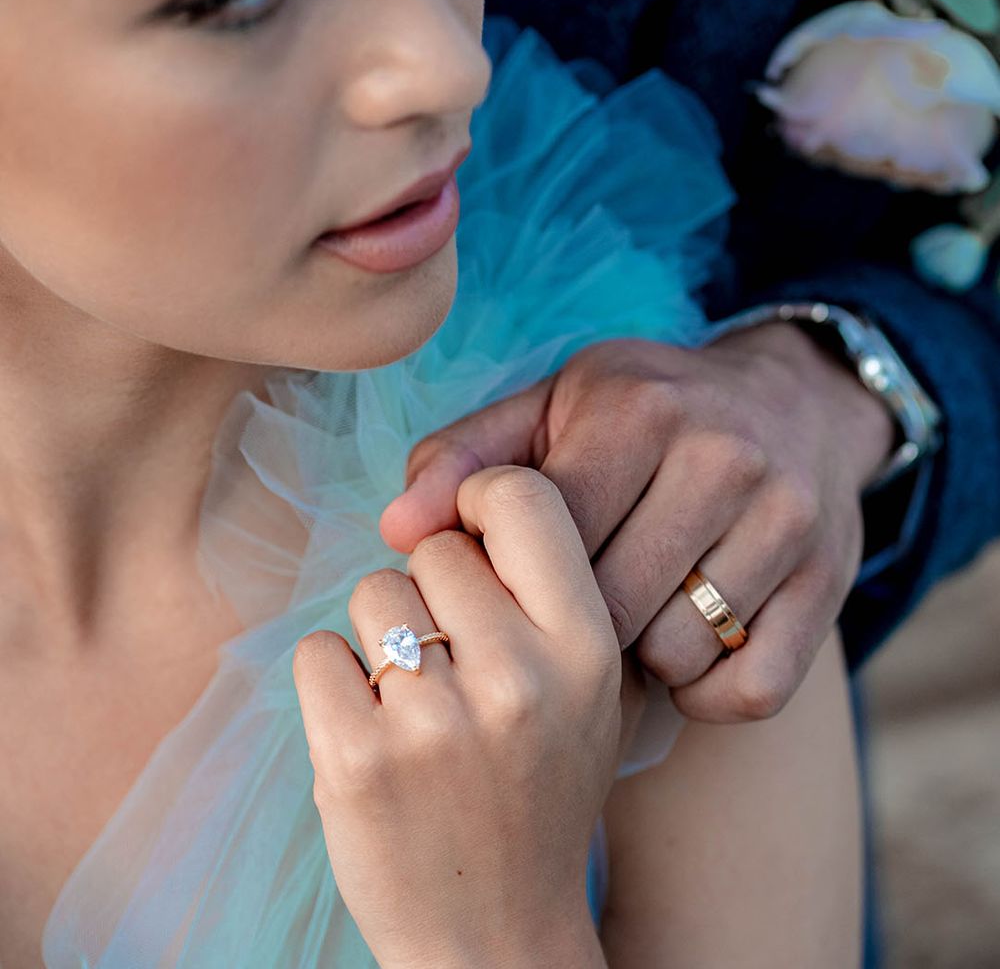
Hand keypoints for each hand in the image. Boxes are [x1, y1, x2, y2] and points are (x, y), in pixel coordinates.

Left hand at [293, 467, 618, 968]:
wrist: (496, 933)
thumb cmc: (537, 795)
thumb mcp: (589, 692)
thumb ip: (548, 593)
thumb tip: (463, 501)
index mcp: (585, 648)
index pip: (522, 496)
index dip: (481, 499)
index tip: (468, 532)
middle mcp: (518, 678)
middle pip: (432, 549)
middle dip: (431, 591)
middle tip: (451, 662)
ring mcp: (433, 722)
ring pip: (372, 591)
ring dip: (380, 636)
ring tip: (415, 704)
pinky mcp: (355, 759)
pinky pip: (317, 651)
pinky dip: (333, 681)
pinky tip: (371, 729)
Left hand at [380, 324, 894, 722]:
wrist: (796, 401)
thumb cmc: (648, 410)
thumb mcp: (552, 407)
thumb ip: (465, 458)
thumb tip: (396, 528)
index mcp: (637, 409)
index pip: (543, 531)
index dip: (512, 573)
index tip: (511, 577)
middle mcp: (723, 458)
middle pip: (605, 605)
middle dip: (569, 624)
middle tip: (564, 611)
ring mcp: (787, 523)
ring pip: (674, 653)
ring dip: (635, 658)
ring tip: (629, 618)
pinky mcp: (829, 584)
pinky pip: (748, 690)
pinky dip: (704, 692)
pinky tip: (682, 652)